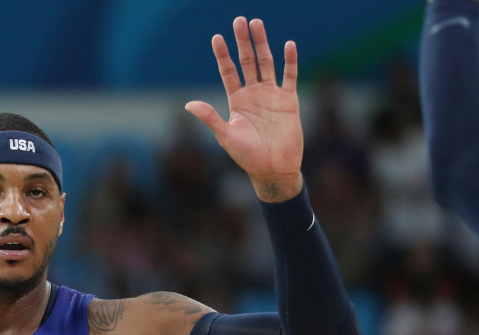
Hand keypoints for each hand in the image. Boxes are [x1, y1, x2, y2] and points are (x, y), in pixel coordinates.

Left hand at [186, 18, 303, 202]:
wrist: (274, 170)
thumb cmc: (247, 156)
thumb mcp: (225, 136)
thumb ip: (210, 118)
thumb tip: (188, 104)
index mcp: (237, 101)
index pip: (228, 72)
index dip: (223, 55)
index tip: (217, 37)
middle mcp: (253, 94)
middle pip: (247, 62)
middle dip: (243, 41)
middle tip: (239, 20)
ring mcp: (272, 95)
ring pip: (266, 63)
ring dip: (262, 44)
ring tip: (257, 23)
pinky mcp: (289, 101)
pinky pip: (290, 76)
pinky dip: (290, 61)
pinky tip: (288, 45)